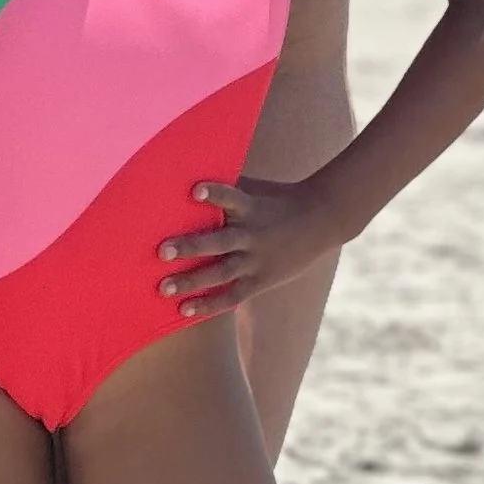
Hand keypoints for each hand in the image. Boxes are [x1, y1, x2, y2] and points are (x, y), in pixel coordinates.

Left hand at [157, 172, 346, 320]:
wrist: (321, 219)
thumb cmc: (278, 199)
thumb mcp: (256, 189)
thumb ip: (228, 185)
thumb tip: (187, 173)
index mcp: (250, 207)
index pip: (230, 197)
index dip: (214, 193)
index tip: (195, 190)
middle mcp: (251, 234)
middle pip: (218, 242)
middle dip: (190, 247)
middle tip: (162, 252)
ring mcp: (256, 260)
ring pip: (221, 273)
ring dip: (192, 281)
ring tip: (164, 288)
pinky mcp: (261, 280)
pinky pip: (233, 296)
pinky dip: (209, 304)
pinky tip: (185, 311)